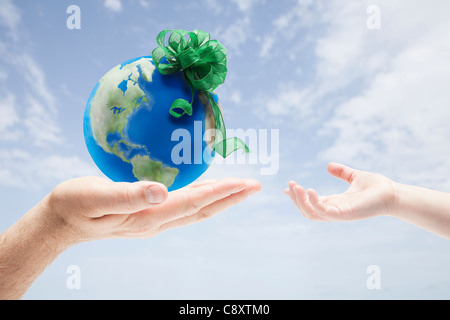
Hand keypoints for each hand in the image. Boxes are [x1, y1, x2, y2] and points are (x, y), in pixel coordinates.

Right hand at [44, 176, 260, 245]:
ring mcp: (153, 221)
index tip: (242, 183)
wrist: (60, 222)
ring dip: (220, 199)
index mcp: (146, 216)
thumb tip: (161, 191)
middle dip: (230, 198)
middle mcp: (155, 221)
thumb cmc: (74, 204)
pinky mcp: (148, 216)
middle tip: (255, 186)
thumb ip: (127, 194)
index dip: (218, 193)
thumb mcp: (95, 196)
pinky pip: (183, 208)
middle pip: (201, 210)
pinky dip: (202, 198)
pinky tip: (207, 190)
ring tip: (240, 188)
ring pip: (195, 211)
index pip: (191, 203)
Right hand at [284, 162, 396, 221]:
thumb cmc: (377, 187)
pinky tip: (310, 190)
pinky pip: (324, 212)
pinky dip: (314, 202)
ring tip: (295, 187)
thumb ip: (341, 172)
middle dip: (295, 199)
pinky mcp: (345, 214)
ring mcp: (339, 214)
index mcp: (335, 203)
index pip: (311, 203)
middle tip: (290, 185)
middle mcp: (335, 211)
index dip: (298, 197)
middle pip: (307, 211)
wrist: (393, 193)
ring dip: (300, 201)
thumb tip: (328, 166)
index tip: (287, 188)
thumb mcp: (354, 176)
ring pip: (311, 213)